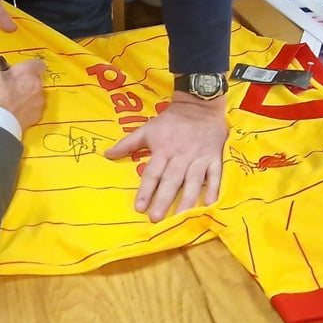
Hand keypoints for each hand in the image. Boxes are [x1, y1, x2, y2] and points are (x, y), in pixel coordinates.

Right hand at [0, 56, 44, 128]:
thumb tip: (0, 63)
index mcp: (26, 72)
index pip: (38, 64)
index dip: (29, 67)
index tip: (22, 71)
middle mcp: (36, 86)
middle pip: (36, 80)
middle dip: (26, 82)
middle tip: (12, 87)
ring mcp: (38, 103)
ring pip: (36, 95)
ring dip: (28, 96)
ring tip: (12, 101)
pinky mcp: (36, 117)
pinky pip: (33, 109)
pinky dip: (27, 109)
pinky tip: (14, 111)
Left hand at [104, 93, 226, 222]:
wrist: (199, 104)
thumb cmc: (171, 120)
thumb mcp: (148, 129)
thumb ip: (128, 143)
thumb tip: (107, 154)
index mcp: (163, 150)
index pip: (152, 173)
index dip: (145, 190)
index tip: (139, 207)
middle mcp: (180, 156)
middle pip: (171, 180)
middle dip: (164, 199)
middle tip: (156, 218)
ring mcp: (199, 157)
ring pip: (193, 181)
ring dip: (187, 199)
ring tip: (182, 217)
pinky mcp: (214, 157)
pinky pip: (215, 175)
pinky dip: (214, 189)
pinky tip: (210, 204)